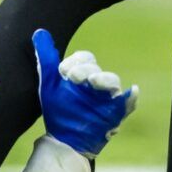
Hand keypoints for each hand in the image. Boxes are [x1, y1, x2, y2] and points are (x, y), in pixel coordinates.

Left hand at [33, 29, 137, 158]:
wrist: (63, 139)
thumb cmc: (59, 109)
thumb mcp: (49, 83)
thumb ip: (46, 59)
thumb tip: (39, 33)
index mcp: (84, 74)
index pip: (85, 58)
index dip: (75, 61)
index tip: (62, 71)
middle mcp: (97, 84)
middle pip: (97, 69)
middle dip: (85, 70)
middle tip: (72, 77)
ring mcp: (107, 99)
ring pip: (112, 83)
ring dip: (103, 80)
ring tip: (92, 82)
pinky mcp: (115, 114)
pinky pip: (128, 104)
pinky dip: (132, 98)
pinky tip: (133, 91)